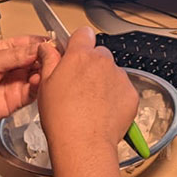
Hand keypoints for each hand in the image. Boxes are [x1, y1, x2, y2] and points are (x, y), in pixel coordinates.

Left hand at [0, 35, 45, 134]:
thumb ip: (16, 55)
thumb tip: (38, 47)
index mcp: (5, 50)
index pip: (30, 43)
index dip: (43, 43)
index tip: (53, 43)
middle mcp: (13, 65)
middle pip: (38, 59)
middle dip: (47, 57)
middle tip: (53, 57)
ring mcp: (16, 82)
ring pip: (39, 75)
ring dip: (44, 72)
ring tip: (45, 70)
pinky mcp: (18, 99)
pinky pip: (34, 92)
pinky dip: (39, 87)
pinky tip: (38, 82)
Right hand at [37, 26, 137, 155]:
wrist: (84, 143)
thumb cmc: (62, 118)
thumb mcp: (45, 85)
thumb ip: (49, 61)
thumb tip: (47, 48)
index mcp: (80, 56)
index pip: (84, 33)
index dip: (79, 43)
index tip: (74, 53)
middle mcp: (102, 62)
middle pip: (99, 54)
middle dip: (91, 65)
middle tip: (79, 85)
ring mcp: (119, 77)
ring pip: (112, 72)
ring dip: (104, 81)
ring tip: (91, 103)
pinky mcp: (131, 94)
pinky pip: (123, 89)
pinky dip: (116, 97)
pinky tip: (103, 111)